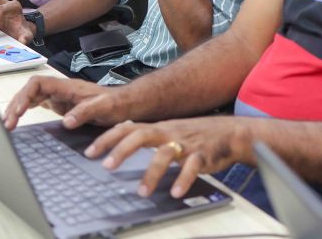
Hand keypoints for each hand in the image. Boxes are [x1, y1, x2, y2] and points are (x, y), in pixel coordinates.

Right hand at [2, 76, 123, 130]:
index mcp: (67, 86)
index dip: (25, 96)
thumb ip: (86, 111)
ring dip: (18, 108)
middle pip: (30, 91)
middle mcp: (60, 89)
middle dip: (16, 105)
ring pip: (31, 97)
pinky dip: (26, 111)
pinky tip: (19, 120)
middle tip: (7, 124)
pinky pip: (38, 104)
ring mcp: (59, 97)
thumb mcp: (104, 107)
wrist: (124, 103)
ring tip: (7, 125)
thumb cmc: (116, 103)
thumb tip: (66, 121)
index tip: (18, 112)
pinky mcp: (61, 105)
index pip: (38, 84)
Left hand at [85, 117, 249, 197]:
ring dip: (151, 173)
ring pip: (165, 154)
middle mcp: (169, 132)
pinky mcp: (203, 155)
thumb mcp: (169, 130)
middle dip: (122, 150)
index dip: (108, 138)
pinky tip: (176, 193)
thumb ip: (148, 135)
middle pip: (141, 135)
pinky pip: (192, 167)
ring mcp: (186, 143)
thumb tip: (120, 140)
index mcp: (158, 127)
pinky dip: (183, 180)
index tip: (90, 151)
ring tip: (141, 191)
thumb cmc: (197, 134)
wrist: (231, 133)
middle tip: (107, 166)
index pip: (128, 128)